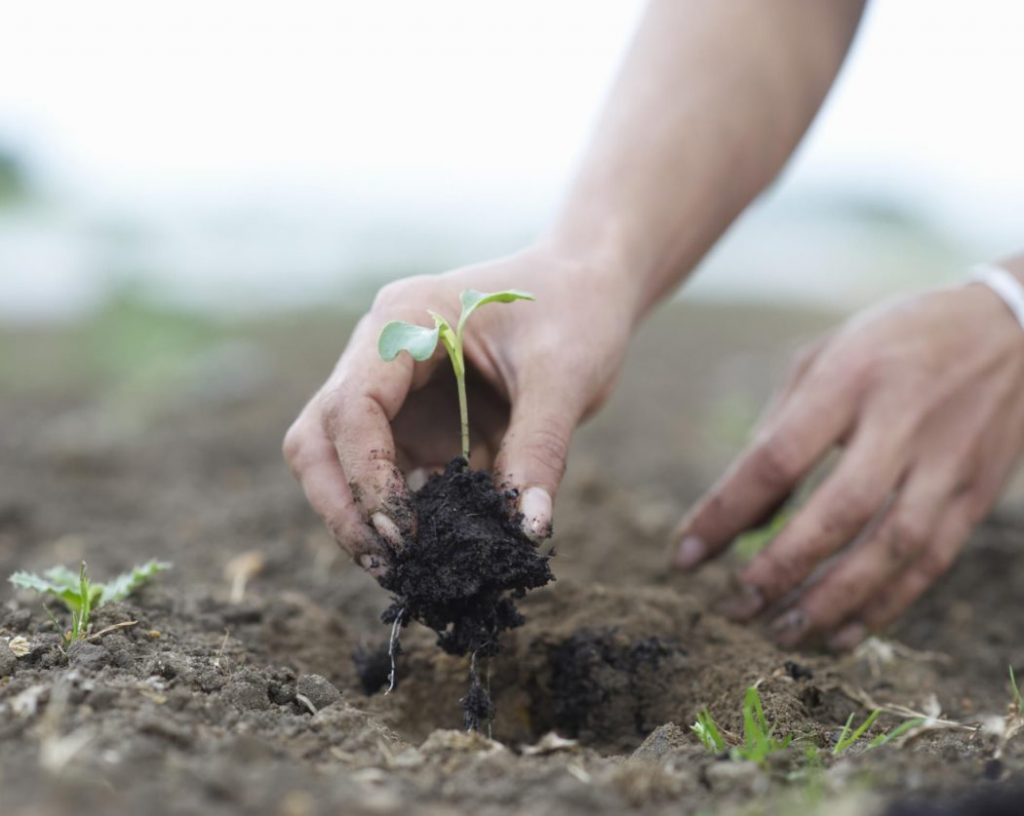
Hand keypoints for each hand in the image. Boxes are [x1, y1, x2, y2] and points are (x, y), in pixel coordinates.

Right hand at [283, 246, 634, 574]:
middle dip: (342, 506)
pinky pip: (392, 470)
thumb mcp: (566, 376)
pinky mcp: (416, 416)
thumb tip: (525, 531)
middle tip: (389, 565)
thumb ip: (540, 449)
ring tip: (413, 568)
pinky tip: (442, 543)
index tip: (405, 534)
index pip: (351, 407)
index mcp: (404, 320)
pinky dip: (407, 508)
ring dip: (367, 515)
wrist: (587, 284)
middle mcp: (380, 352)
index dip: (367, 477)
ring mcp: (394, 387)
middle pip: (320, 437)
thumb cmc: (576, 309)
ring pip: (341, 460)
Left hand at [672, 282, 1023, 648]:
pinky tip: (840, 634)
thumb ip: (777, 431)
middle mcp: (903, 422)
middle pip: (839, 511)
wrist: (1015, 327)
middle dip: (781, 568)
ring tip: (781, 634)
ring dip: (832, 601)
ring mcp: (948, 463)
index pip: (778, 458)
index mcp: (849, 379)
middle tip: (734, 608)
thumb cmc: (894, 341)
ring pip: (891, 549)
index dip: (726, 513)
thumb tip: (743, 517)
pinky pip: (931, 562)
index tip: (685, 556)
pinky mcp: (977, 494)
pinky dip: (885, 605)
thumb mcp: (824, 358)